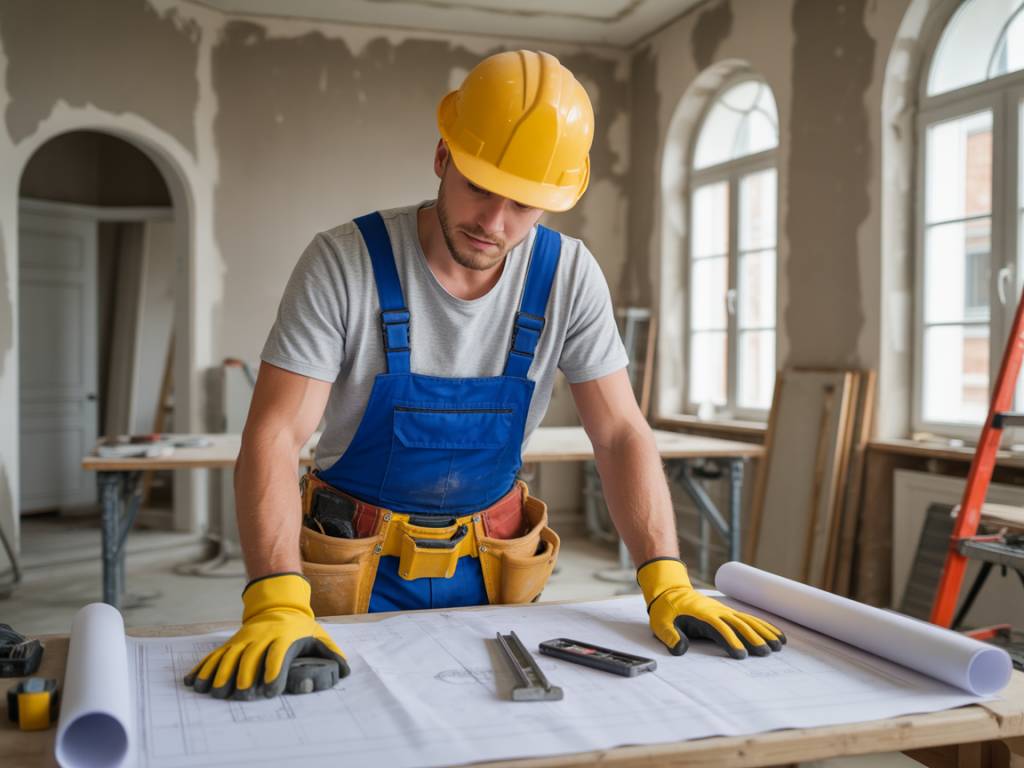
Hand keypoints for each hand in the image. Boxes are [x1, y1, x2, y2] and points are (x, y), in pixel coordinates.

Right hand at [184, 572, 349, 698]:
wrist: (277, 603)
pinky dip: (203, 668)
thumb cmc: (300, 626)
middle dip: (245, 678)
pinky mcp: (232, 642)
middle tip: (242, 696)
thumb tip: (346, 671)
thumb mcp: (318, 634)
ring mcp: (244, 639)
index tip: (269, 690)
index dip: (274, 672)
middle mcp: (261, 637)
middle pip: (250, 657)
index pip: (278, 655)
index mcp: (283, 637)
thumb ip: (331, 653)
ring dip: (220, 674)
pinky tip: (193, 682)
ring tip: (214, 692)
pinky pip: (215, 655)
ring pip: (229, 657)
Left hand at [636, 558, 784, 658]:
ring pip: (748, 621)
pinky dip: (764, 626)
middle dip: (754, 638)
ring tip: (779, 645)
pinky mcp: (728, 613)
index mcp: (702, 616)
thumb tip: (679, 649)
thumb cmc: (666, 610)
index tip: (741, 654)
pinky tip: (776, 634)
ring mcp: (724, 611)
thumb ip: (670, 636)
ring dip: (764, 632)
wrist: (670, 591)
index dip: (730, 641)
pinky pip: (748, 619)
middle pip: (739, 625)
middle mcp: (717, 612)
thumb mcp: (660, 624)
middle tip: (767, 652)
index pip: (720, 630)